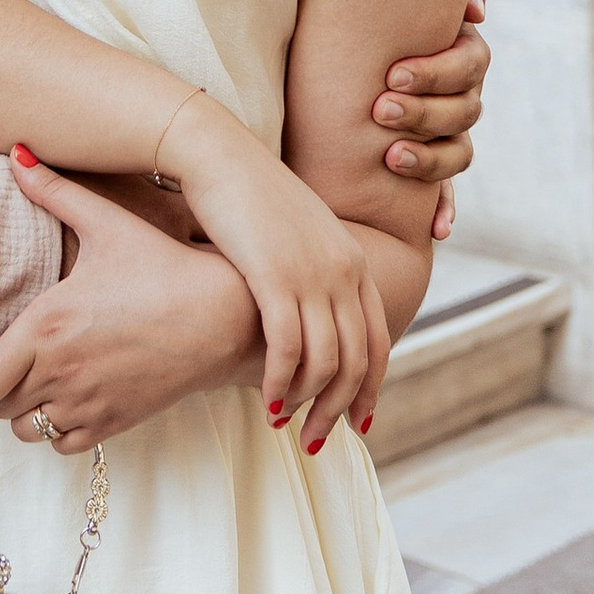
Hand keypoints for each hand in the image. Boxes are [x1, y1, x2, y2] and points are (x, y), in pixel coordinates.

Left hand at [0, 153, 260, 447]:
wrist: (222, 315)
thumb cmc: (162, 266)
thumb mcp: (105, 222)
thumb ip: (53, 190)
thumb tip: (15, 153)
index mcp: (47, 327)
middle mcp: (61, 372)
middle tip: (12, 362)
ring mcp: (89, 402)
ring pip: (26, 432)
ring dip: (24, 410)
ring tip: (41, 379)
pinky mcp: (116, 422)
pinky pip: (65, 446)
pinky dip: (59, 429)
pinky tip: (72, 396)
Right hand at [157, 100, 388, 445]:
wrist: (216, 152)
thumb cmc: (247, 195)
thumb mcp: (297, 234)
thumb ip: (314, 271)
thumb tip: (311, 314)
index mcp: (354, 260)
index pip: (378, 341)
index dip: (370, 388)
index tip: (356, 421)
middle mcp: (344, 270)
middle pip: (357, 361)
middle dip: (338, 409)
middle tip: (317, 440)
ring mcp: (313, 274)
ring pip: (326, 363)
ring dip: (307, 403)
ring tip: (284, 423)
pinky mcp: (276, 277)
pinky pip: (288, 349)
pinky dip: (281, 383)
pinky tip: (266, 400)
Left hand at [373, 0, 486, 239]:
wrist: (334, 43)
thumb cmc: (361, 3)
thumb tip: (476, 9)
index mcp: (458, 50)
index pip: (470, 63)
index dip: (435, 72)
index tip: (391, 75)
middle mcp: (461, 92)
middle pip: (464, 109)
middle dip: (423, 111)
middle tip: (380, 109)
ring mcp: (448, 131)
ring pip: (459, 150)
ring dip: (429, 158)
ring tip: (390, 156)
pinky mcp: (428, 163)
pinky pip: (447, 191)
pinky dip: (444, 209)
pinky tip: (436, 229)